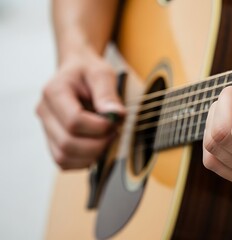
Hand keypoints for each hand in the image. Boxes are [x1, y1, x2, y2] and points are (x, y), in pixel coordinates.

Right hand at [36, 48, 124, 169]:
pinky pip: (64, 162)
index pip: (74, 121)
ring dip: (91, 155)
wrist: (77, 71)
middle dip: (98, 144)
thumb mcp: (102, 73)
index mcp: (54, 92)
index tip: (116, 121)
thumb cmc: (88, 71)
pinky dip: (84, 161)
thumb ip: (108, 93)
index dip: (99, 127)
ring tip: (107, 139)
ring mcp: (46, 128)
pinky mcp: (52, 140)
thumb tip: (115, 115)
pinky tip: (97, 147)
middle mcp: (45, 112)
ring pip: (63, 157)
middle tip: (115, 132)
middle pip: (67, 144)